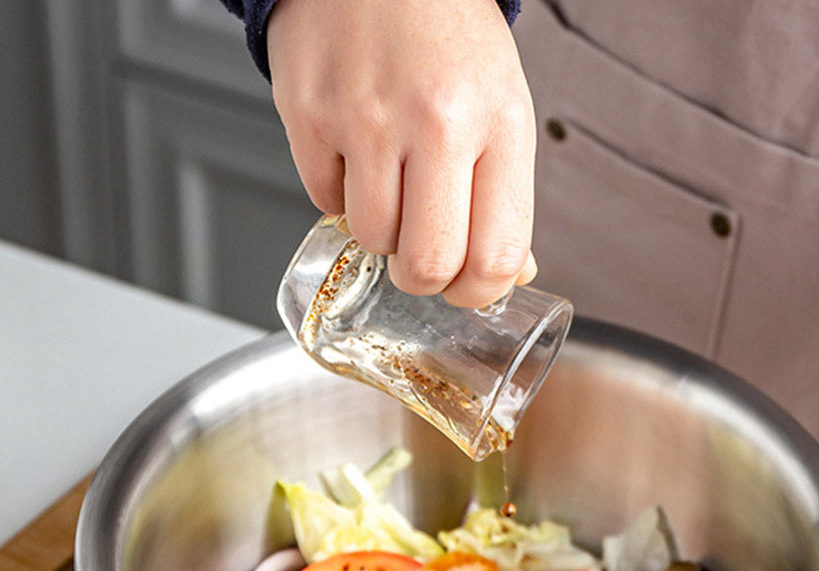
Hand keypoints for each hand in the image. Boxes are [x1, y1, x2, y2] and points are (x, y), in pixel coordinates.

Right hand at [267, 0, 537, 308]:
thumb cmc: (444, 31)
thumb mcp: (500, 104)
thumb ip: (504, 197)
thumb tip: (507, 276)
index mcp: (499, 123)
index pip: (495, 256)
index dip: (478, 291)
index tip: (466, 285)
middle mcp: (437, 121)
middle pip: (427, 266)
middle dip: (423, 276)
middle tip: (422, 252)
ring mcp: (368, 118)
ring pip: (372, 240)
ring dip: (381, 230)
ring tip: (390, 183)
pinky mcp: (311, 114)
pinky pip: (325, 202)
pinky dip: (340, 195)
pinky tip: (357, 153)